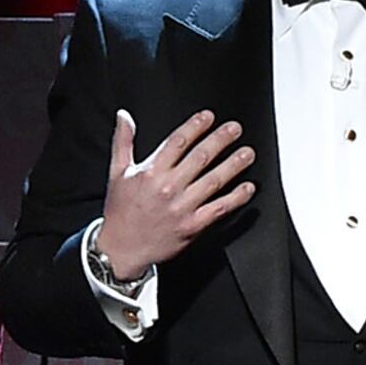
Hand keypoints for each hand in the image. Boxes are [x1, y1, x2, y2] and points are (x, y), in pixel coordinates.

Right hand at [98, 108, 254, 282]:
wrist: (121, 249)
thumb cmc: (120, 211)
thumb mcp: (117, 172)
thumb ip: (123, 141)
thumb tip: (124, 116)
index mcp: (151, 172)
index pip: (178, 142)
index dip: (195, 126)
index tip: (209, 117)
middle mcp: (169, 187)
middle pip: (200, 157)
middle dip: (220, 140)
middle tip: (235, 129)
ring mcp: (182, 207)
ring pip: (213, 181)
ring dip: (233, 165)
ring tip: (248, 153)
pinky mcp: (192, 226)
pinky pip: (219, 209)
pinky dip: (235, 198)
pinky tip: (248, 188)